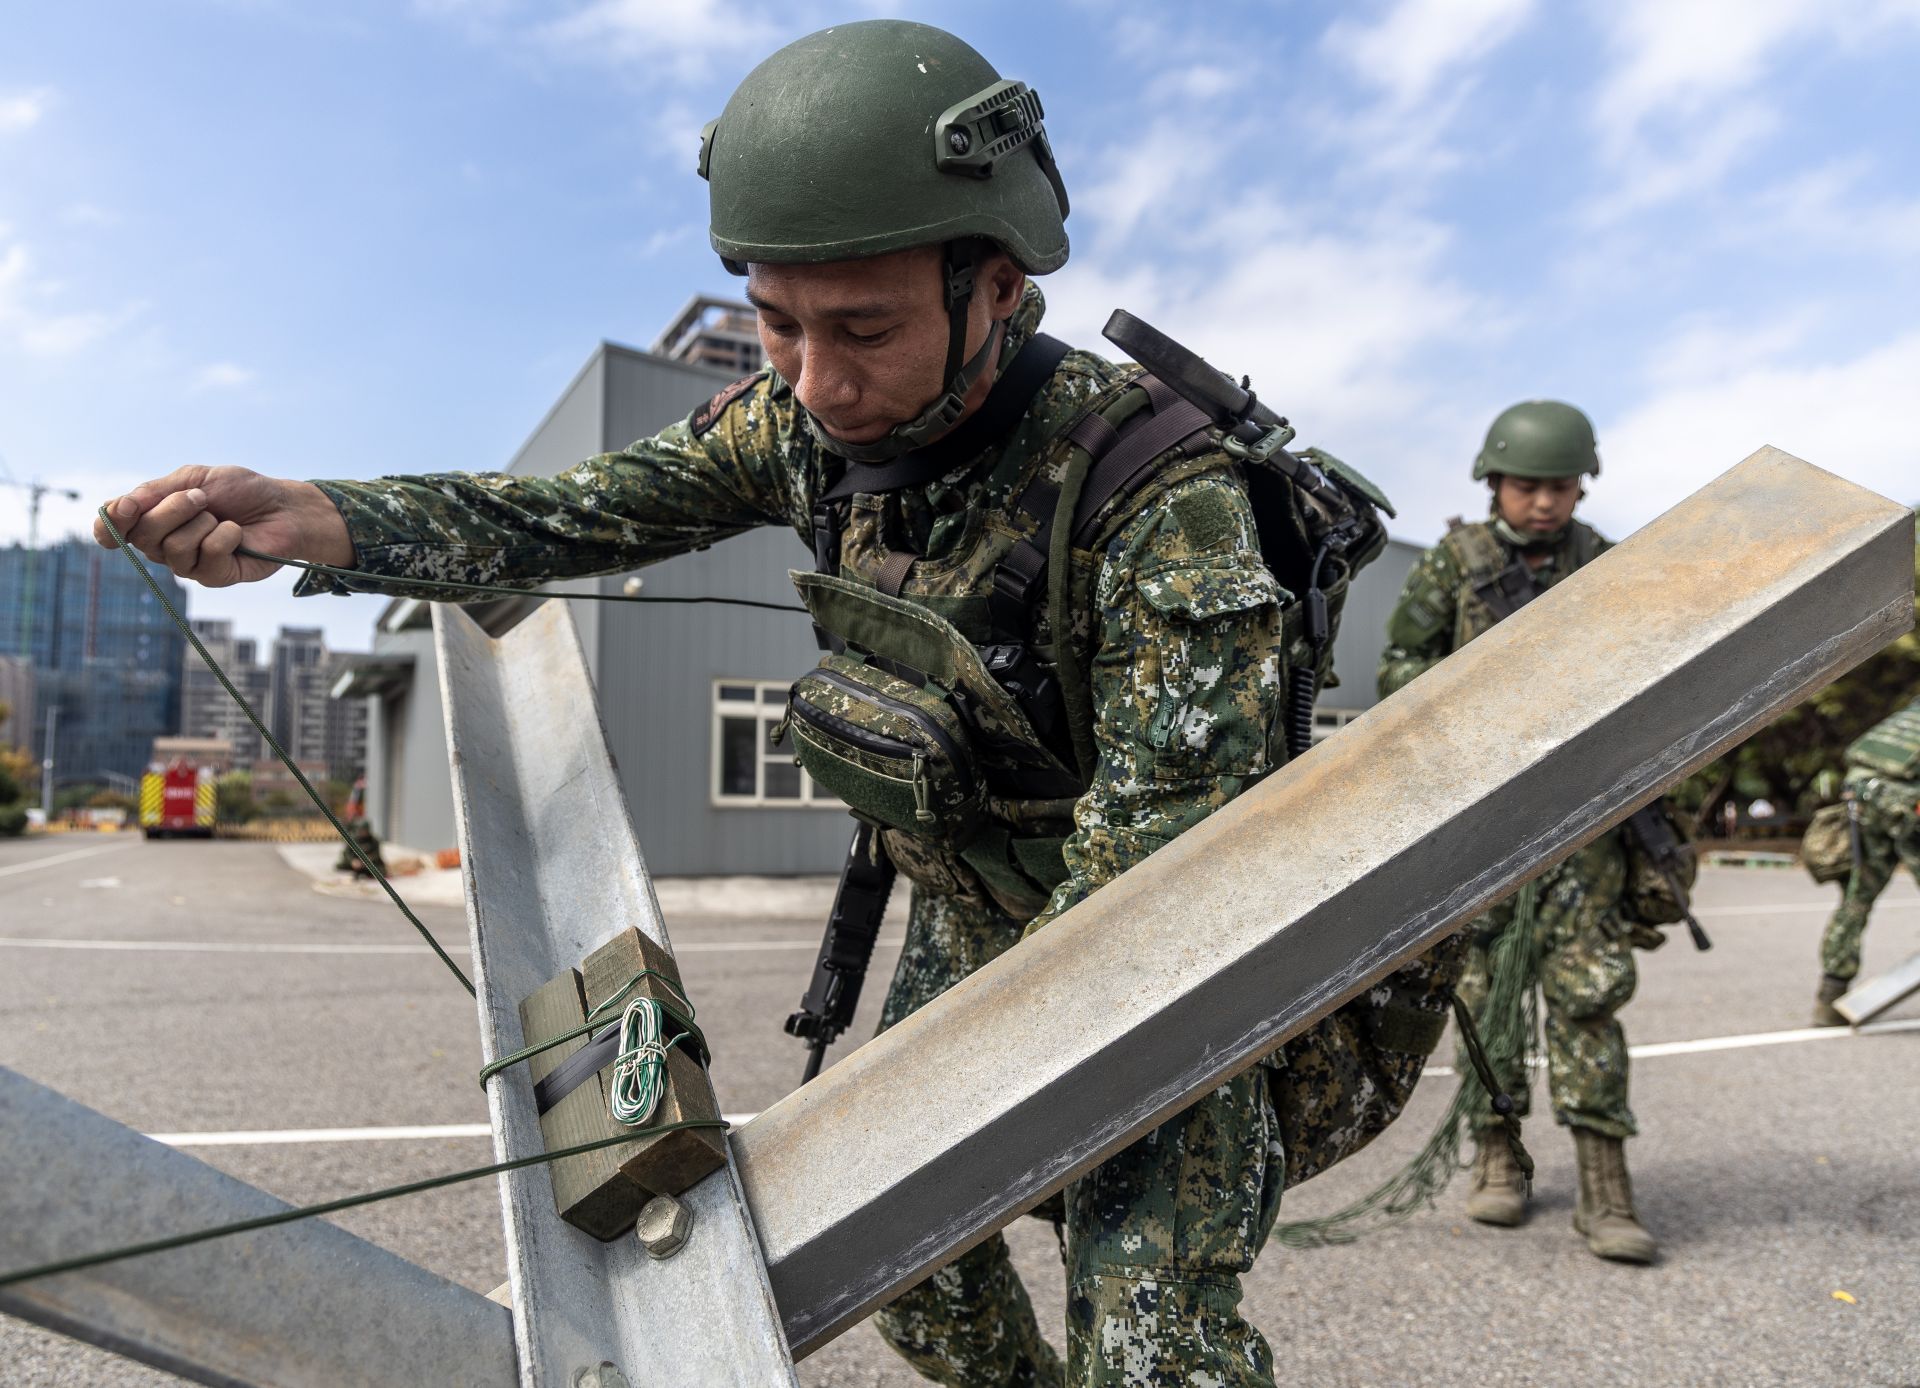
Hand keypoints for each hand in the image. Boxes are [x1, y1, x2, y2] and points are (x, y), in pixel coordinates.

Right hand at [92, 465, 353, 587]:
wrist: (282, 505)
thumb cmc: (240, 491)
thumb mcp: (194, 478)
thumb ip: (156, 491)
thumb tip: (119, 505)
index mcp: (152, 520)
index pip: (112, 533)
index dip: (110, 524)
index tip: (125, 507)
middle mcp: (163, 546)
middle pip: (141, 536)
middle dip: (172, 509)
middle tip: (201, 498)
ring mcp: (188, 565)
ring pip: (172, 548)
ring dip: (202, 522)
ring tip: (222, 517)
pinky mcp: (215, 577)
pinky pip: (206, 557)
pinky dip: (225, 536)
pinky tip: (237, 533)